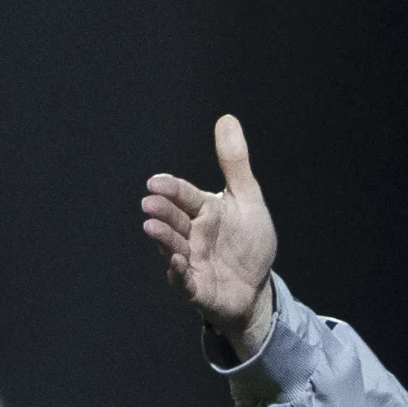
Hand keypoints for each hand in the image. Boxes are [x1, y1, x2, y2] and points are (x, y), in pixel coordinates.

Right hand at [141, 113, 279, 359]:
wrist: (257, 287)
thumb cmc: (249, 242)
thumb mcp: (248, 200)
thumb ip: (234, 163)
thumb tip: (227, 118)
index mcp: (203, 210)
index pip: (183, 195)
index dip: (170, 188)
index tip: (156, 182)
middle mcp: (191, 234)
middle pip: (174, 219)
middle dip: (162, 212)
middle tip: (151, 204)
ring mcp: (191, 261)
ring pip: (173, 247)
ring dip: (163, 238)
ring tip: (153, 228)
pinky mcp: (195, 288)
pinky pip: (184, 281)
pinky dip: (179, 273)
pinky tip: (178, 262)